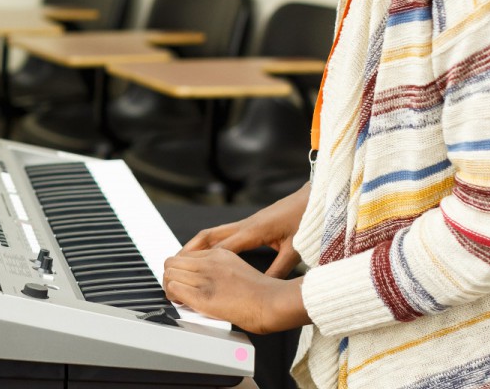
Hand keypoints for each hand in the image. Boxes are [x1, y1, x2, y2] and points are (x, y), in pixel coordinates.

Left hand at [164, 249, 307, 333]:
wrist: (274, 302)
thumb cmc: (264, 294)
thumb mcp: (238, 270)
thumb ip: (219, 272)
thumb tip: (207, 285)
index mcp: (219, 253)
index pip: (184, 256)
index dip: (180, 270)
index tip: (183, 281)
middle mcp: (209, 262)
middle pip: (172, 262)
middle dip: (172, 277)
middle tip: (177, 291)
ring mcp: (206, 276)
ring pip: (169, 273)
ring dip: (170, 287)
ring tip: (179, 298)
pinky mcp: (203, 295)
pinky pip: (174, 288)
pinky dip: (173, 296)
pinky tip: (182, 303)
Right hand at [181, 184, 307, 278]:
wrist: (313, 200)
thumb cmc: (305, 220)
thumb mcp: (295, 250)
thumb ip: (280, 270)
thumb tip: (269, 290)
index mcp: (254, 231)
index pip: (223, 248)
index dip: (205, 260)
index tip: (191, 273)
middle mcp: (245, 225)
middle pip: (209, 236)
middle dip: (191, 249)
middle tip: (176, 264)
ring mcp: (246, 223)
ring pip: (214, 233)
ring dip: (198, 245)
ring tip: (185, 260)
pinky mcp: (250, 224)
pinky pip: (224, 233)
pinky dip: (211, 243)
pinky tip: (209, 254)